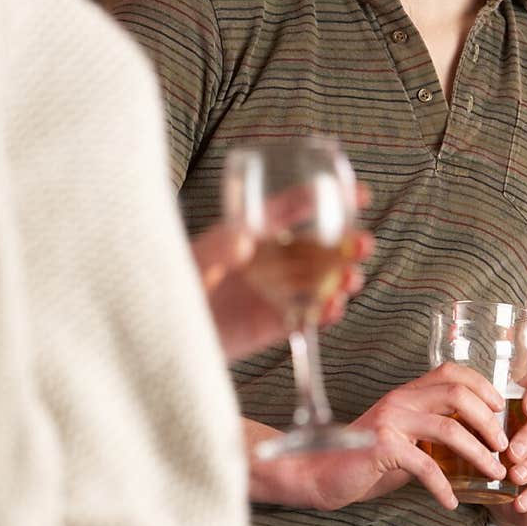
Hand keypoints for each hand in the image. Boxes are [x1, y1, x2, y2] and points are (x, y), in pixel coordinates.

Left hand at [191, 190, 374, 361]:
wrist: (162, 331)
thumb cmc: (175, 282)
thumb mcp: (195, 258)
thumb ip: (218, 248)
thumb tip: (242, 243)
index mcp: (254, 233)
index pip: (294, 210)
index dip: (326, 200)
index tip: (360, 194)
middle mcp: (270, 261)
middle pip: (318, 248)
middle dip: (347, 245)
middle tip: (364, 244)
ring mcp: (274, 293)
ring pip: (319, 283)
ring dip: (341, 279)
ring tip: (351, 279)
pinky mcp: (272, 325)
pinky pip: (306, 318)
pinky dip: (323, 313)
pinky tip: (333, 308)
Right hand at [250, 363, 510, 510]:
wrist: (320, 474)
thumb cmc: (365, 461)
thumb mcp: (403, 440)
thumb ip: (431, 436)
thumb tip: (476, 448)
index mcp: (407, 393)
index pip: (451, 372)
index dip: (482, 385)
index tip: (501, 409)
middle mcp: (400, 399)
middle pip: (458, 394)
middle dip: (488, 420)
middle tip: (504, 446)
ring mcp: (391, 420)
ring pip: (449, 428)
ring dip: (478, 453)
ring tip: (493, 472)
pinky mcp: (383, 446)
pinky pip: (426, 465)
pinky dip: (443, 486)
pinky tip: (451, 503)